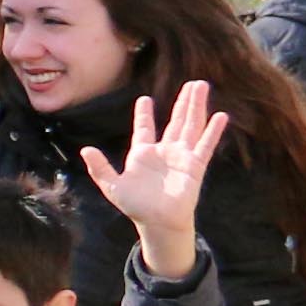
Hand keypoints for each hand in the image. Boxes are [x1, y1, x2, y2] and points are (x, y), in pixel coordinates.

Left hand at [81, 78, 230, 278]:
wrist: (157, 222)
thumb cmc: (135, 206)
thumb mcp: (112, 186)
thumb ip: (100, 168)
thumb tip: (85, 150)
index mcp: (142, 154)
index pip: (144, 128)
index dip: (144, 114)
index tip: (144, 99)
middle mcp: (164, 151)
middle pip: (176, 120)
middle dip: (183, 101)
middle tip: (191, 83)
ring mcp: (181, 157)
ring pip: (191, 125)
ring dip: (197, 106)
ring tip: (202, 87)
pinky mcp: (195, 166)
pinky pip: (205, 145)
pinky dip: (212, 131)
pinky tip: (221, 116)